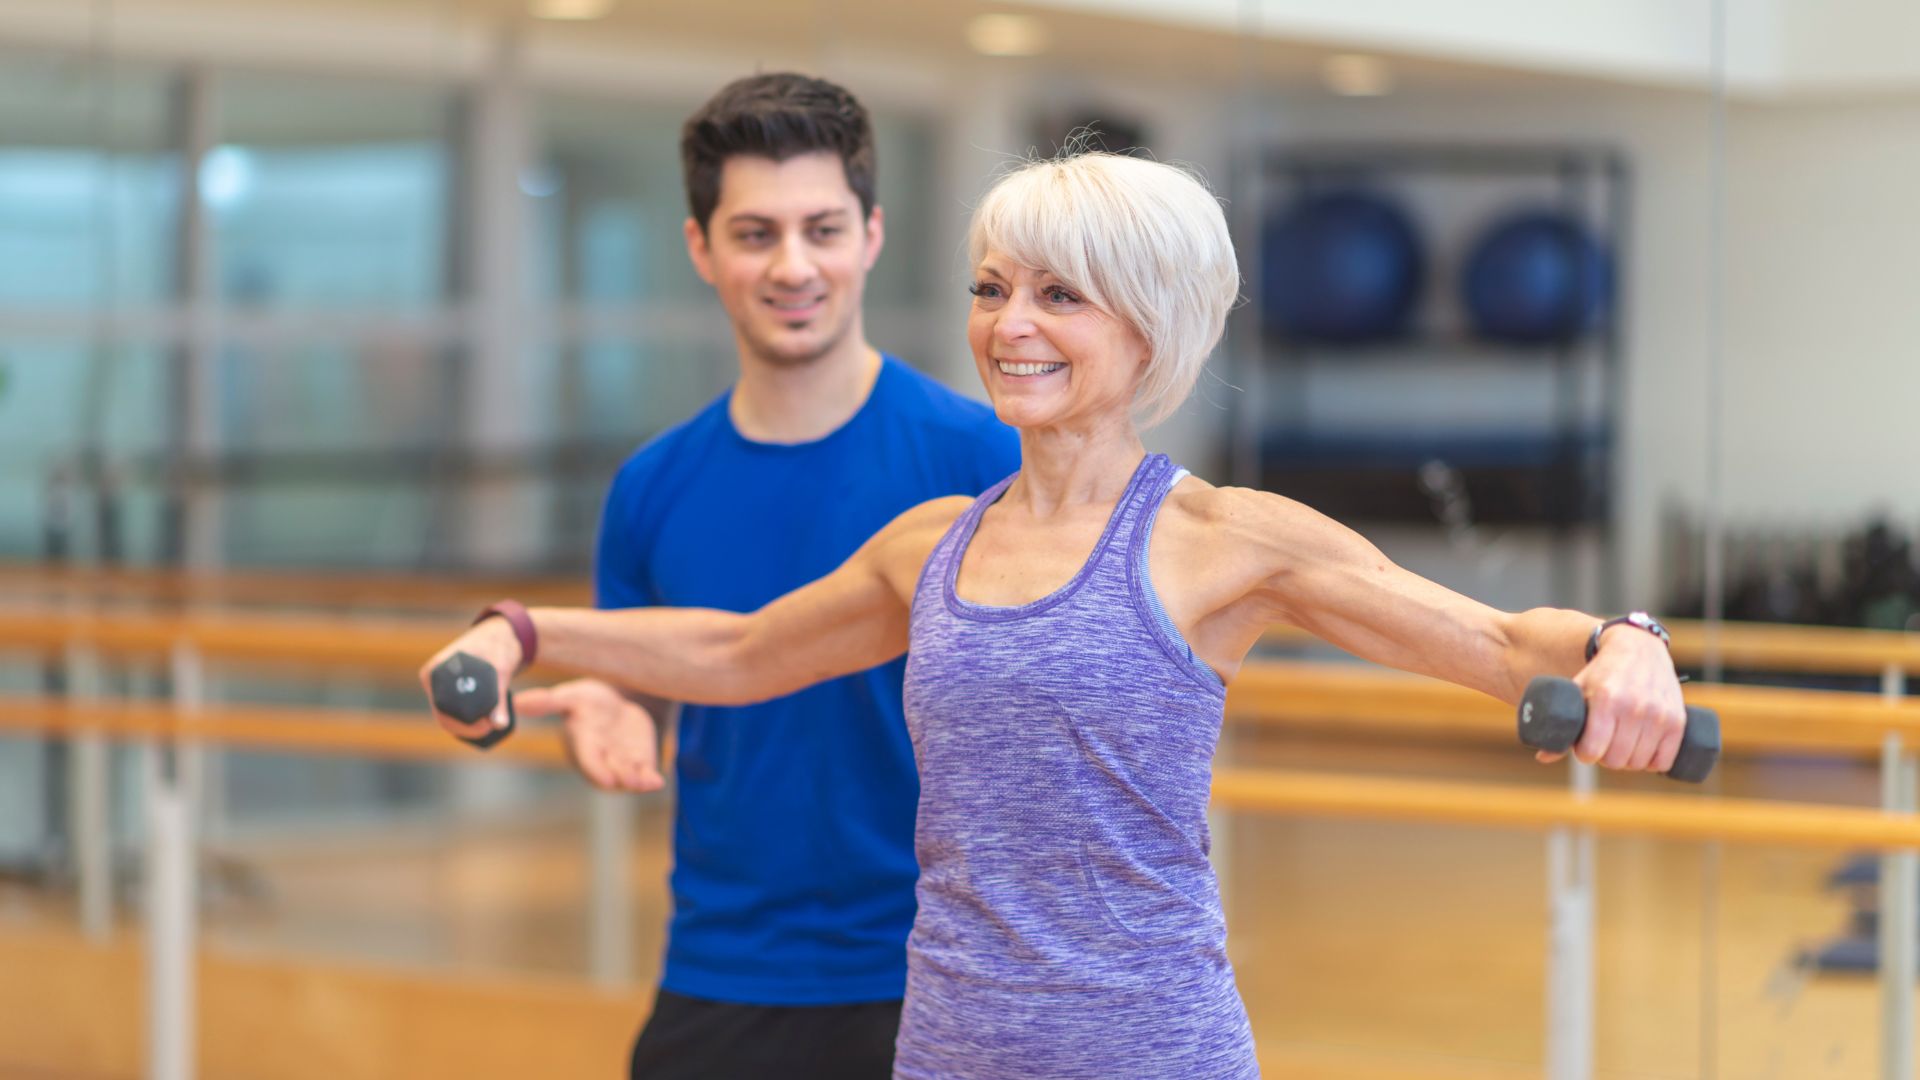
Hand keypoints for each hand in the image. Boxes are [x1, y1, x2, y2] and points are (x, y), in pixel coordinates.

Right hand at [419, 616, 523, 742]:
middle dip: (465, 726)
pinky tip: (481, 724)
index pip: (442, 708)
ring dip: (465, 725)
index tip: (486, 727)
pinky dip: (465, 719)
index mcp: (437, 670)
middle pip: (442, 714)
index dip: (463, 724)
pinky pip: (452, 710)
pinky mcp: (447, 689)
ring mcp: (438, 684)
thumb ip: (499, 699)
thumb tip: (499, 725)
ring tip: (488, 725)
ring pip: (446, 715)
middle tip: (490, 727)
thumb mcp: (501, 671)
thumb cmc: (497, 646)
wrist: (497, 635)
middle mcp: (432, 678)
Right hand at [518, 678, 664, 792]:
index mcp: (584, 745)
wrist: (615, 704)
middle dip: (622, 777)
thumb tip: (516, 701)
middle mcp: (602, 758)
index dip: (597, 769)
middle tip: (632, 780)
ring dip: (638, 782)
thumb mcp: (570, 697)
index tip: (607, 778)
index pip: (588, 761)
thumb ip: (547, 702)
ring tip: (648, 782)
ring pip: (629, 778)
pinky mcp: (640, 762)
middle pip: (611, 773)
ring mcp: (622, 763)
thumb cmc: (587, 702)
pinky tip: (659, 782)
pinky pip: (645, 775)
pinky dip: (651, 780)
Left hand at [1536, 626, 1685, 771]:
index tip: (1585, 746)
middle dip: (1606, 757)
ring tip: (1623, 744)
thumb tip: (1542, 757)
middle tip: (1605, 744)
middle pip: (1615, 760)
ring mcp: (1658, 715)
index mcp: (1604, 699)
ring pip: (1639, 763)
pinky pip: (1664, 761)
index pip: (1591, 751)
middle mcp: (1633, 707)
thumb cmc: (1601, 674)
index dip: (1585, 753)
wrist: (1639, 649)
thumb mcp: (1577, 690)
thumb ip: (1560, 724)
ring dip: (1629, 760)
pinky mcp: (1677, 721)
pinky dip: (1654, 762)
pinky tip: (1645, 750)